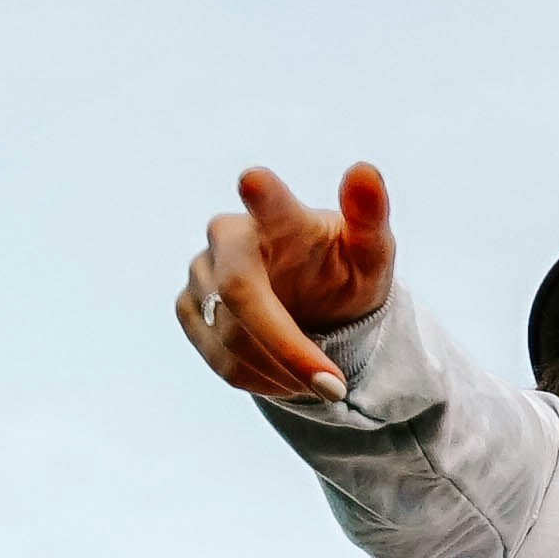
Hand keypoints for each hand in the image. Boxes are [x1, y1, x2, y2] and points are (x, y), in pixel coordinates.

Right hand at [175, 160, 389, 399]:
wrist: (318, 306)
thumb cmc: (344, 269)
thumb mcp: (370, 253)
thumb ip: (369, 217)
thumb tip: (365, 170)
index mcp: (277, 214)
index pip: (267, 200)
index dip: (261, 196)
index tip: (254, 180)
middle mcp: (227, 235)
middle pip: (239, 293)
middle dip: (286, 346)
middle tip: (334, 387)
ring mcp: (199, 271)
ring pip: (228, 336)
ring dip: (281, 371)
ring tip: (322, 383)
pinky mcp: (188, 308)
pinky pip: (219, 358)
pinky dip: (260, 380)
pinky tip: (288, 379)